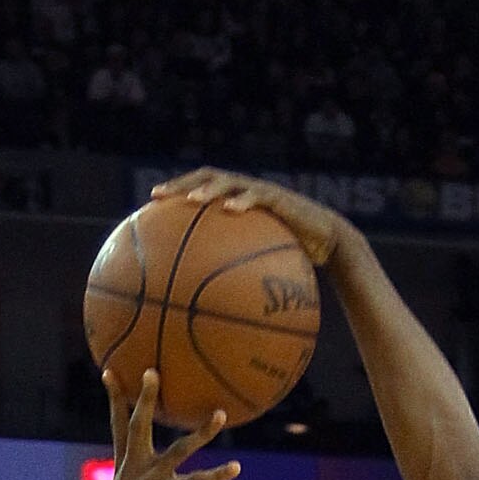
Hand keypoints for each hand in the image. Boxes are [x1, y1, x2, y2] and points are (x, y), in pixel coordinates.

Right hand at [97, 371, 240, 479]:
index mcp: (125, 466)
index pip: (117, 425)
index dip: (115, 398)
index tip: (111, 371)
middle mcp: (136, 468)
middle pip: (139, 425)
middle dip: (145, 398)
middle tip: (152, 370)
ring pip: (180, 449)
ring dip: (203, 432)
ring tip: (220, 415)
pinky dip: (218, 475)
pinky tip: (235, 467)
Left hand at [151, 168, 346, 266]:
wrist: (328, 242)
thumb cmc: (291, 257)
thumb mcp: (260, 264)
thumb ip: (234, 271)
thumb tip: (205, 302)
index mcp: (234, 201)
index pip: (199, 188)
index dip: (175, 190)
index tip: (150, 200)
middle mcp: (244, 191)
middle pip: (206, 177)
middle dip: (181, 184)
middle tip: (157, 195)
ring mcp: (262, 191)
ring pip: (229, 181)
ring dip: (209, 189)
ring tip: (192, 200)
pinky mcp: (280, 198)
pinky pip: (259, 197)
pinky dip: (244, 202)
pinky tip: (230, 209)